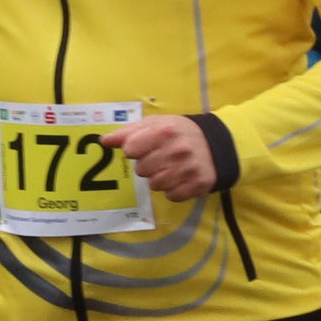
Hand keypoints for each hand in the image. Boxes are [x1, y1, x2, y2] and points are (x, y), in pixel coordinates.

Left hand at [104, 112, 221, 198]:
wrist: (216, 143)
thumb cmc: (178, 133)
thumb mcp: (155, 124)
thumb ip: (127, 132)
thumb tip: (104, 141)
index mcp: (164, 131)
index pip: (130, 149)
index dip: (135, 150)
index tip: (145, 147)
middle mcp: (177, 150)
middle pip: (141, 170)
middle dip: (148, 165)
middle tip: (161, 158)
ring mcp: (188, 169)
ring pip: (155, 185)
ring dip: (160, 179)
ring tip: (171, 167)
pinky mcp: (198, 184)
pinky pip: (172, 196)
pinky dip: (174, 190)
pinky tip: (181, 177)